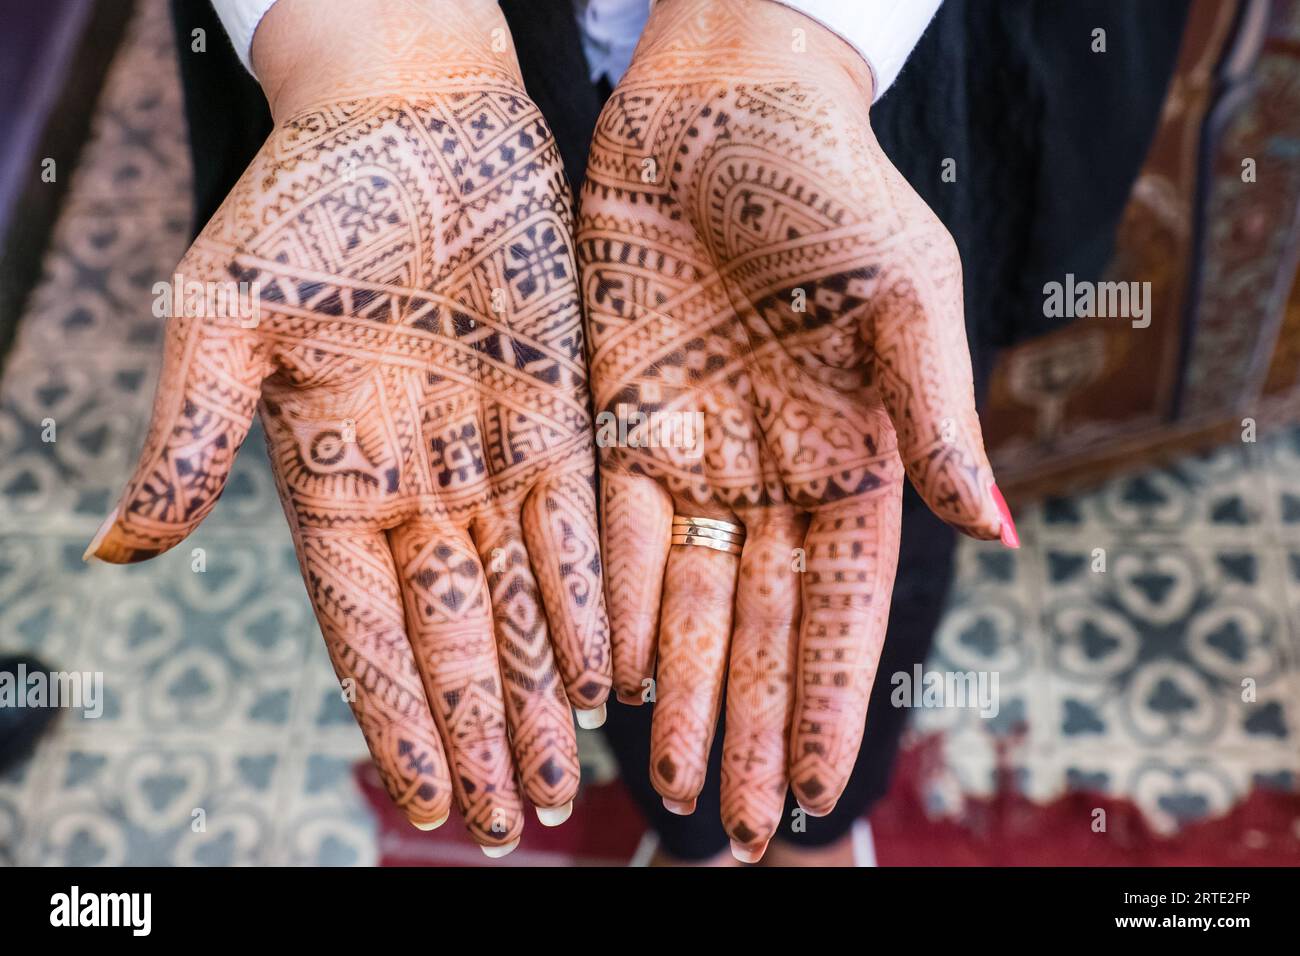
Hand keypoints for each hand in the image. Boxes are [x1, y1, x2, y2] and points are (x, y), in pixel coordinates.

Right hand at [86, 0, 608, 853]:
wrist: (411, 116)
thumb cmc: (304, 203)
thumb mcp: (224, 317)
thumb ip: (190, 436)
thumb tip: (121, 546)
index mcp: (330, 479)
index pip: (366, 630)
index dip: (395, 719)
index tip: (423, 799)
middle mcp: (418, 487)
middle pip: (455, 639)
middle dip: (483, 734)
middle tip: (510, 825)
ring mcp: (493, 457)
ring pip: (524, 602)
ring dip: (544, 695)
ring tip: (566, 782)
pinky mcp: (562, 415)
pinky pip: (580, 528)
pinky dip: (594, 600)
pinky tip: (612, 673)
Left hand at [579, 0, 1012, 859]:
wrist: (718, 103)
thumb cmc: (829, 185)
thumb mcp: (903, 296)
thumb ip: (936, 417)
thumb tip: (997, 532)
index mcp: (856, 454)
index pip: (843, 606)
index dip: (826, 699)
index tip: (815, 790)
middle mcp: (773, 472)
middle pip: (757, 626)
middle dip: (746, 727)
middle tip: (732, 828)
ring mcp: (692, 453)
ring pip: (680, 598)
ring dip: (676, 692)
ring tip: (666, 787)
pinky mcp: (616, 422)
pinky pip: (607, 533)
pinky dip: (606, 607)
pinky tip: (604, 682)